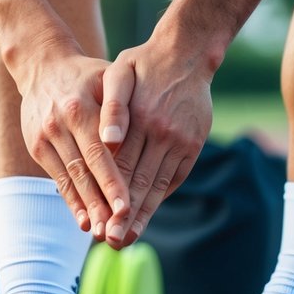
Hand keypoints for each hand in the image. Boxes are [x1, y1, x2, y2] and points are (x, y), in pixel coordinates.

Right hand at [16, 51, 130, 239]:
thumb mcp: (108, 77)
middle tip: (115, 229)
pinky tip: (83, 220)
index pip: (98, 152)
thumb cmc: (87, 74)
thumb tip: (124, 142)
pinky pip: (57, 178)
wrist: (42, 65)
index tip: (126, 207)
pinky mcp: (36, 146)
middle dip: (99, 202)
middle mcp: (58, 125)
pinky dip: (70, 200)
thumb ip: (119, 107)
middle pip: (82, 171)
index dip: (112, 182)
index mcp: (79, 108)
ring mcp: (44, 137)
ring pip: (69, 178)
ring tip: (101, 231)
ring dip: (85, 207)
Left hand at [99, 40, 211, 247]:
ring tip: (129, 237)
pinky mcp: (193, 143)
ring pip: (160, 184)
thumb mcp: (121, 73)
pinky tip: (148, 213)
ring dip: (145, 213)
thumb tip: (107, 139)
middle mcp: (165, 135)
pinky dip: (161, 195)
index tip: (100, 223)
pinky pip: (176, 176)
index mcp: (143, 120)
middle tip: (113, 242)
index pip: (123, 167)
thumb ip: (113, 105)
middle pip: (142, 183)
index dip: (111, 198)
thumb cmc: (143, 63)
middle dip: (127, 216)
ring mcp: (182, 141)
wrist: (185, 52)